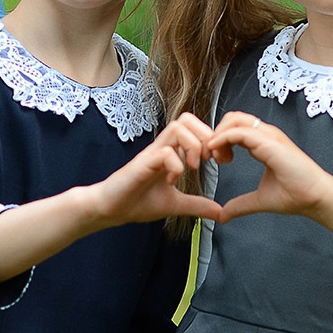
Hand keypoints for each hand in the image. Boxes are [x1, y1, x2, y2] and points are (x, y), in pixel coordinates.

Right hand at [90, 112, 221, 224]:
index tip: (219, 161)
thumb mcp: (176, 204)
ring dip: (193, 146)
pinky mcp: (142, 163)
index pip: (194, 127)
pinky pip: (165, 153)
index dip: (212, 139)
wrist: (112, 209)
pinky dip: (176, 166)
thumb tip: (220, 213)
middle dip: (206, 137)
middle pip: (188, 119)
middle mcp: (162, 148)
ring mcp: (152, 153)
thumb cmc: (138, 202)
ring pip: (178, 127)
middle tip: (209, 160)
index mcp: (171, 153)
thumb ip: (197, 205)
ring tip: (192, 167)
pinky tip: (172, 181)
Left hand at [206, 111, 332, 222]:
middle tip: (213, 157)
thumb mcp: (259, 199)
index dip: (220, 140)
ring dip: (218, 135)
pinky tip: (218, 155)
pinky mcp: (269, 142)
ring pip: (234, 120)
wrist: (316, 198)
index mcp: (264, 142)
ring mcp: (269, 135)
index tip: (215, 160)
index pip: (235, 128)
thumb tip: (223, 216)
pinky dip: (222, 139)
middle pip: (232, 118)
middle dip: (216, 133)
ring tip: (216, 157)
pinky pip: (239, 132)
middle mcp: (266, 134)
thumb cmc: (296, 195)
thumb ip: (240, 204)